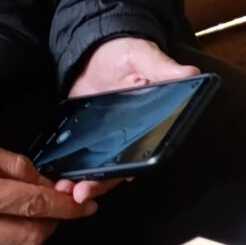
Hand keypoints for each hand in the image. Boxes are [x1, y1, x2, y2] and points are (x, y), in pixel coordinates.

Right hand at [0, 137, 95, 244]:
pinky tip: (10, 228)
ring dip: (33, 237)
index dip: (66, 207)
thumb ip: (18, 169)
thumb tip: (51, 187)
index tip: (86, 206)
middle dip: (53, 224)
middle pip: (30, 237)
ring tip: (31, 216)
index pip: (34, 204)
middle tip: (57, 208)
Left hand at [59, 38, 198, 203]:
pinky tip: (54, 180)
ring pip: (98, 171)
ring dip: (82, 184)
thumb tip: (191, 73)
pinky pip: (78, 160)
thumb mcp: (143, 56)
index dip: (135, 167)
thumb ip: (163, 68)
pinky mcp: (85, 139)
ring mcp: (106, 142)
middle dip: (101, 184)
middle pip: (119, 169)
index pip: (147, 152)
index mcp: (151, 124)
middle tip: (81, 194)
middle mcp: (130, 139)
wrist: (94, 50)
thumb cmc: (125, 52)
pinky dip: (67, 172)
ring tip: (64, 192)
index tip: (124, 178)